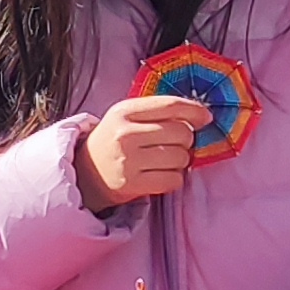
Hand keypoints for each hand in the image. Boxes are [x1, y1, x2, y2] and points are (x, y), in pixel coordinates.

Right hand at [75, 94, 210, 211]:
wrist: (84, 174)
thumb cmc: (113, 142)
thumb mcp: (127, 118)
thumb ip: (158, 112)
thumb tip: (203, 117)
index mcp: (124, 111)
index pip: (170, 105)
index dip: (194, 111)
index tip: (206, 118)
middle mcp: (125, 134)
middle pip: (181, 133)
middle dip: (186, 140)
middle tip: (173, 145)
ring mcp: (128, 160)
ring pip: (180, 157)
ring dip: (180, 161)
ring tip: (164, 162)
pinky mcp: (133, 184)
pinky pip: (174, 180)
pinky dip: (174, 179)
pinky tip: (162, 176)